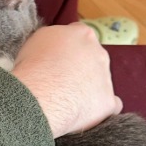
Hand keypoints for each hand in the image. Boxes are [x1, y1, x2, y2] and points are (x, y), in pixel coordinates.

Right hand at [11, 23, 121, 137]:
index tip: (57, 56)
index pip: (80, 34)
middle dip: (80, 66)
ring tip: (67, 98)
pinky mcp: (108, 102)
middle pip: (93, 57)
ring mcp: (106, 79)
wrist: (39, 96)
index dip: (68, 46)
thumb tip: (57, 45)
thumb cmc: (33, 66)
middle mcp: (99, 54)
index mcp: (83, 35)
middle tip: (60, 78)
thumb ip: (54, 38)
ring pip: (101, 81)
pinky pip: (112, 104)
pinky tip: (87, 111)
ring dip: (89, 87)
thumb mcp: (38, 38)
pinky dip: (101, 107)